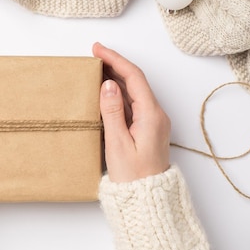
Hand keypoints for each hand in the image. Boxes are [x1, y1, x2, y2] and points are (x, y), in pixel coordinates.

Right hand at [92, 43, 169, 181]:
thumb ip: (112, 111)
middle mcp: (156, 115)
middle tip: (93, 56)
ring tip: (96, 69)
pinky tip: (105, 91)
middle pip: (135, 81)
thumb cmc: (133, 177)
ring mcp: (152, 121)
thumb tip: (107, 84)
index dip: (115, 60)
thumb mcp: (118, 143)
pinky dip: (118, 93)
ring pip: (134, 91)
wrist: (148, 199)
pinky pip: (132, 104)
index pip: (134, 77)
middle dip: (115, 65)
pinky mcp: (146, 129)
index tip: (98, 50)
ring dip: (116, 78)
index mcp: (151, 115)